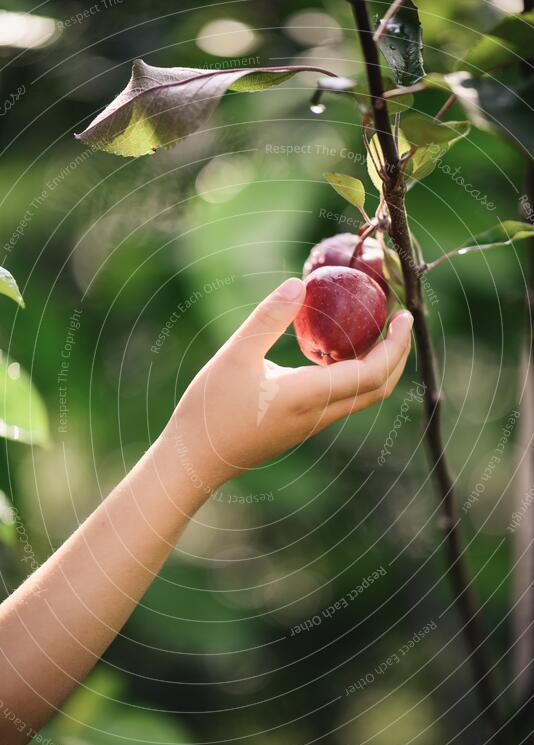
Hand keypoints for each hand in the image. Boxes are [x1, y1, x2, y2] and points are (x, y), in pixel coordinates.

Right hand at [169, 277, 412, 491]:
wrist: (195, 460)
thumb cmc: (210, 409)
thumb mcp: (235, 355)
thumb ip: (269, 318)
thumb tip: (300, 284)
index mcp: (309, 397)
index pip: (373, 373)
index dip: (396, 344)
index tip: (404, 315)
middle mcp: (319, 415)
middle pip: (379, 388)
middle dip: (397, 354)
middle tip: (398, 319)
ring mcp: (312, 425)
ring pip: (362, 397)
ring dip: (379, 365)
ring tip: (375, 331)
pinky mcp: (301, 427)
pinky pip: (342, 400)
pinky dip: (356, 375)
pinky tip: (337, 353)